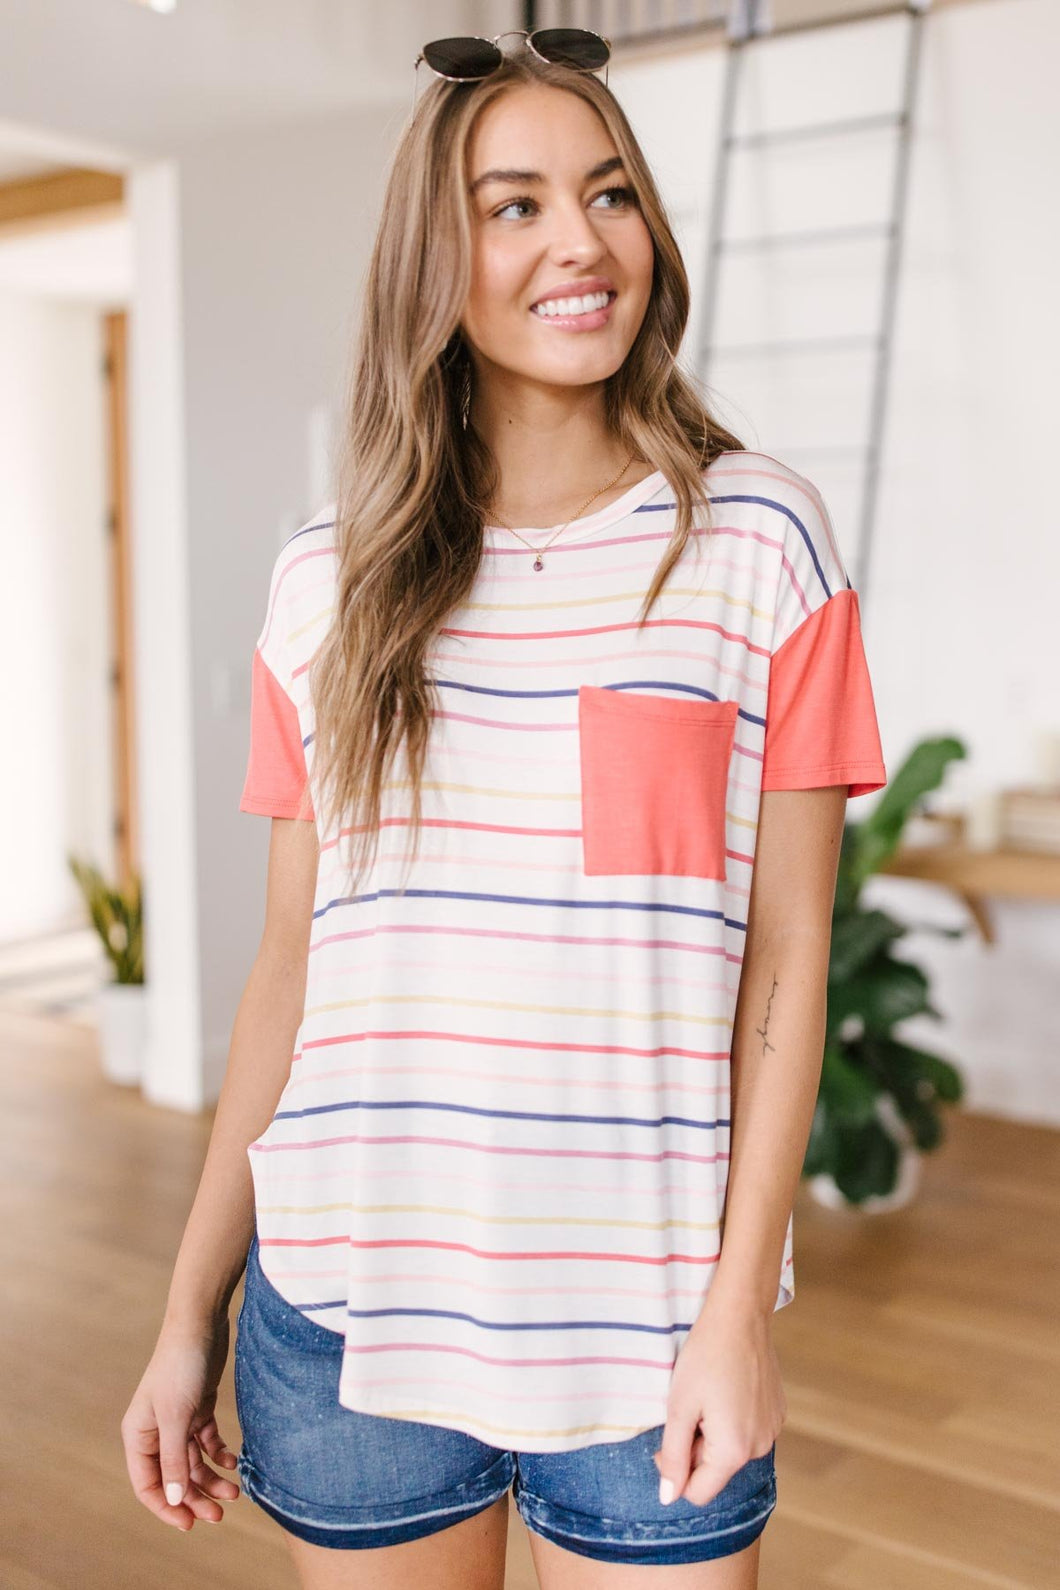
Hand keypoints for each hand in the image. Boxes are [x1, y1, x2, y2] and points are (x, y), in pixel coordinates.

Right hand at [120, 1314, 240, 1531]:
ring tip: (235, 1493)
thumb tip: (174, 1499)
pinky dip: (219, 1454)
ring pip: (193, 1463)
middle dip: (194, 1497)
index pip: (147, 1484)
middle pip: (173, 1478)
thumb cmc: (181, 1366)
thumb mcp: (177, 1416)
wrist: (201, 1324)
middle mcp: (155, 1432)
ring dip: (211, 1479)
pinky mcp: (198, 1409)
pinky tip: (233, 1462)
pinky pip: (207, 1443)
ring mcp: (177, 1421)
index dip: (167, 1507)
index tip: (190, 1523)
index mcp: (138, 1435)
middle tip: (220, 1514)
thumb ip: (175, 1459)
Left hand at [652, 1296, 785, 1508]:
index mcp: (733, 1451)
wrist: (740, 1317)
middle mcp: (759, 1448)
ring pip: (730, 1452)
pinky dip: (732, 1421)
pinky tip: (727, 1389)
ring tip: (708, 1396)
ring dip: (713, 1435)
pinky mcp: (777, 1414)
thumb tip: (667, 1497)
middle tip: (688, 1408)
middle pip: (715, 1471)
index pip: (698, 1492)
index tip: (668, 1436)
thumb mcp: (678, 1406)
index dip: (675, 1471)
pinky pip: (747, 1433)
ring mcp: (772, 1431)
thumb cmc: (704, 1357)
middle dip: (695, 1449)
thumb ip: (672, 1456)